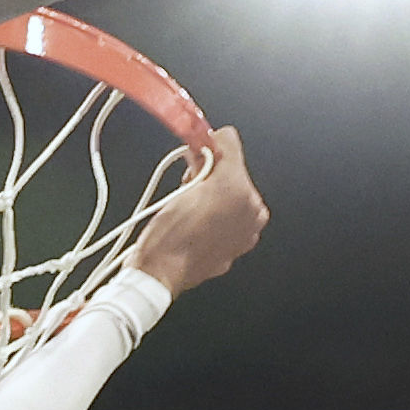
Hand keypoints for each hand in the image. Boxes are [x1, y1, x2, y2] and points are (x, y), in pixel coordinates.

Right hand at [130, 125, 267, 294]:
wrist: (157, 274)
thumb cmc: (173, 235)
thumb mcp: (196, 179)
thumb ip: (215, 150)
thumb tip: (215, 135)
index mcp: (251, 201)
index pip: (231, 153)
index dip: (207, 154)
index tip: (192, 163)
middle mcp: (251, 221)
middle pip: (227, 176)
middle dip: (206, 178)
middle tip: (186, 192)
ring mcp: (238, 240)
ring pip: (219, 199)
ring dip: (203, 198)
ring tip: (183, 211)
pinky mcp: (224, 254)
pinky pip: (212, 222)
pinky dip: (201, 219)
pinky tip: (187, 226)